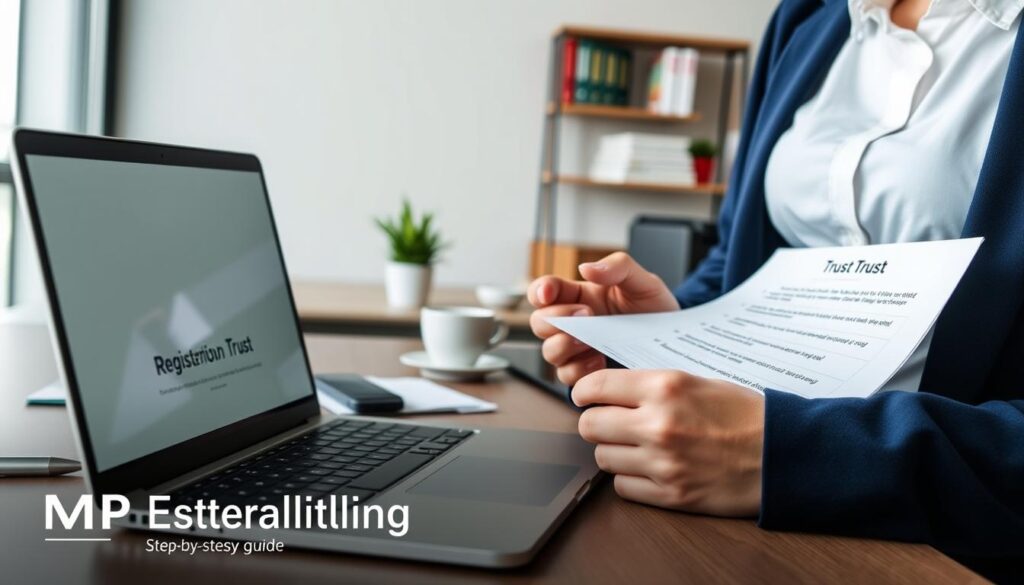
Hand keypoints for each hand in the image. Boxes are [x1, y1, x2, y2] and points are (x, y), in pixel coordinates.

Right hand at [527, 252, 677, 384]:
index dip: (539, 290)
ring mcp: (577, 351)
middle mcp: (573, 324)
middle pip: (539, 323)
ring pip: (549, 352)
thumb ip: (618, 266)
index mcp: (578, 296)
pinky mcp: (587, 374)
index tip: (548, 293)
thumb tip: (586, 268)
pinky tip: (600, 362)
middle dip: (555, 319)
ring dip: (564, 346)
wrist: (675, 342)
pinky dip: (580, 370)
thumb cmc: (656, 309)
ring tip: (589, 342)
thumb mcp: (643, 281)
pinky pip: (567, 377)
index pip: (543, 291)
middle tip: (584, 315)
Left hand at [573, 369, 764, 516]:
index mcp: (665, 387)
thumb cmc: (745, 414)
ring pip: (603, 458)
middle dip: (595, 423)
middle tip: (609, 423)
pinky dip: (629, 479)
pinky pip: (623, 488)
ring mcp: (663, 462)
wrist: (783, 453)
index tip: (586, 397)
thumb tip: (610, 389)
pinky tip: (647, 469)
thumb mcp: (696, 381)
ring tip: (633, 447)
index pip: (596, 387)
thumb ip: (652, 385)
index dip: (584, 392)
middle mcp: (658, 424)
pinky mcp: (671, 494)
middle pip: (590, 425)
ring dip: (613, 452)